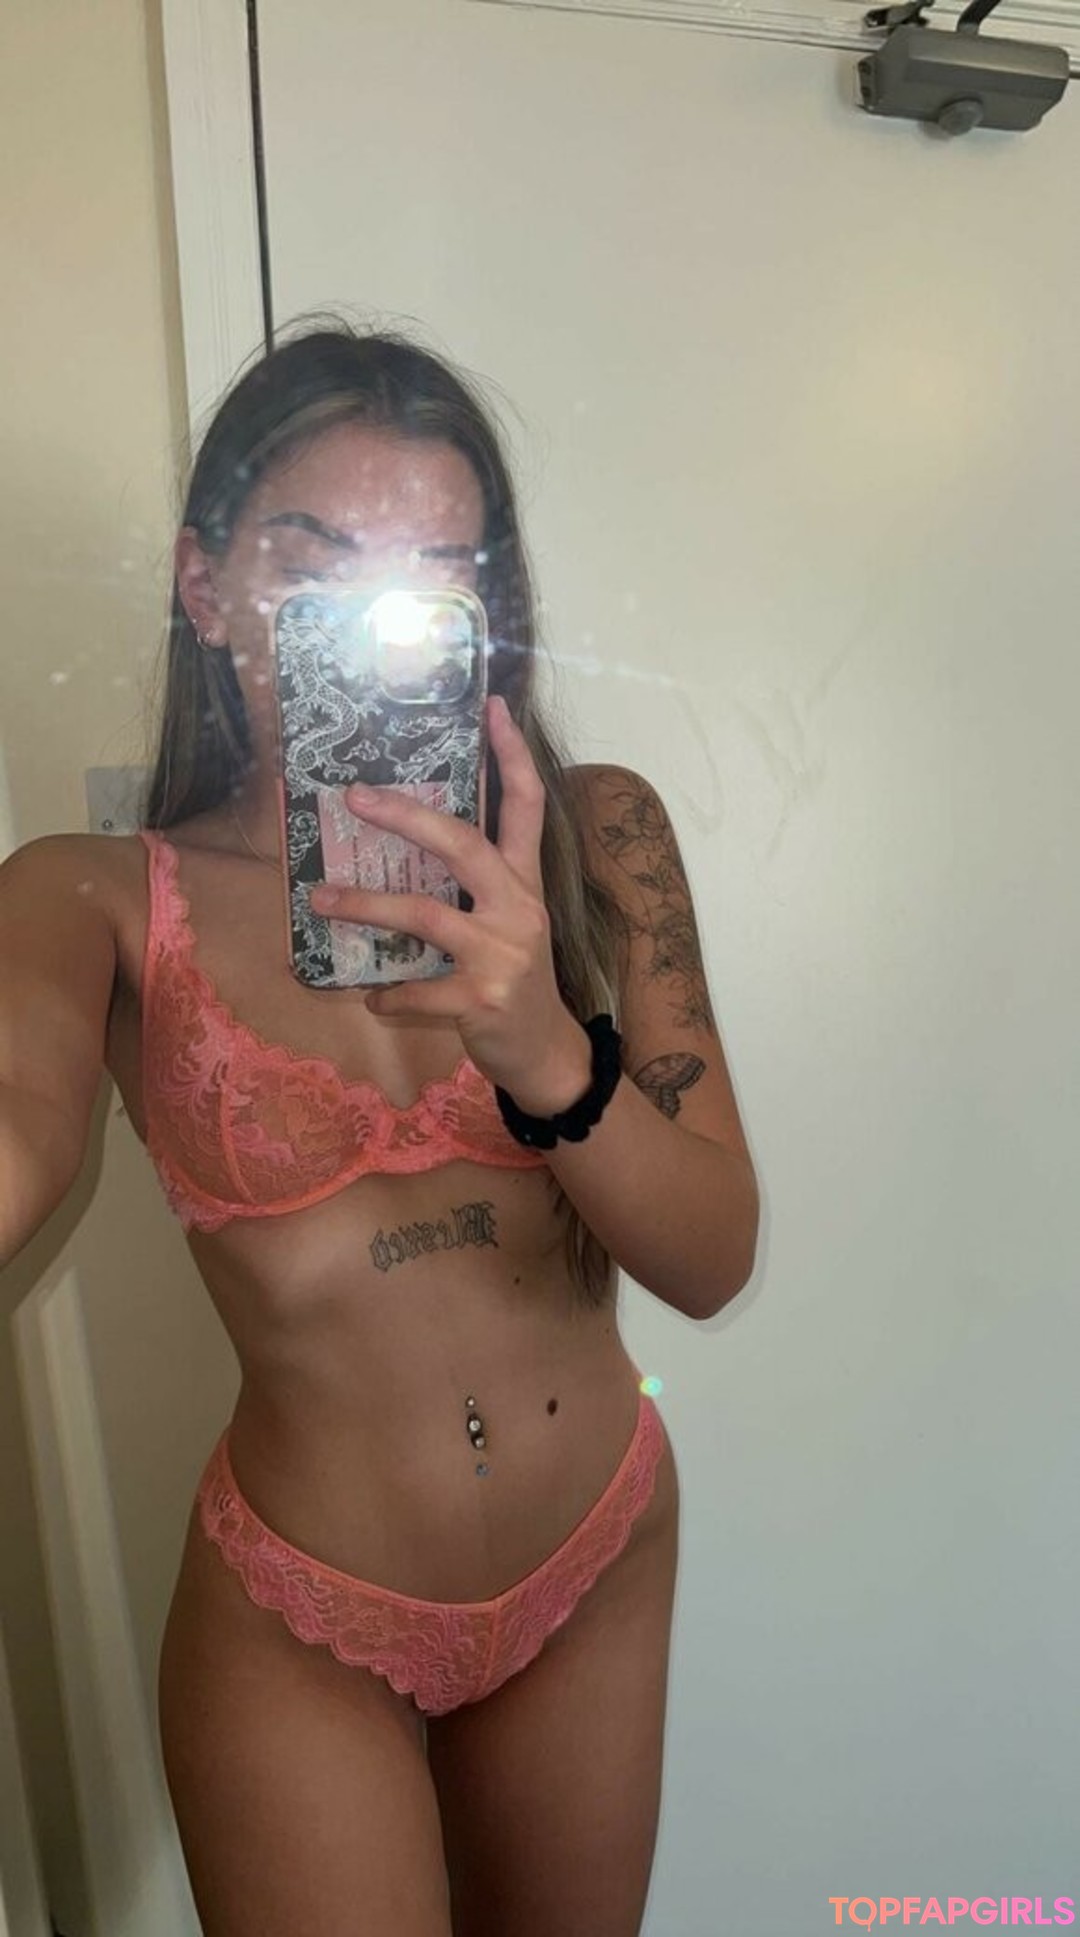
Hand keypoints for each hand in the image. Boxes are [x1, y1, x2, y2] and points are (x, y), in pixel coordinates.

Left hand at [309, 695, 590, 1110]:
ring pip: (426, 915)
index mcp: (525, 883)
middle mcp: (519, 909)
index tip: (491, 706)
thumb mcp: (508, 924)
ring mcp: (503, 954)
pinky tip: (372, 999)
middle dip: (407, 817)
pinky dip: (388, 995)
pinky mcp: (481, 1000)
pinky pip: (417, 990)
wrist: (545, 1053)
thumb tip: (405, 844)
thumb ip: (474, 886)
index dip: (512, 755)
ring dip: (366, 905)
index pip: (527, 806)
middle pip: (464, 845)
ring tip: (321, 899)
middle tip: (355, 795)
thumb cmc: (513, 978)